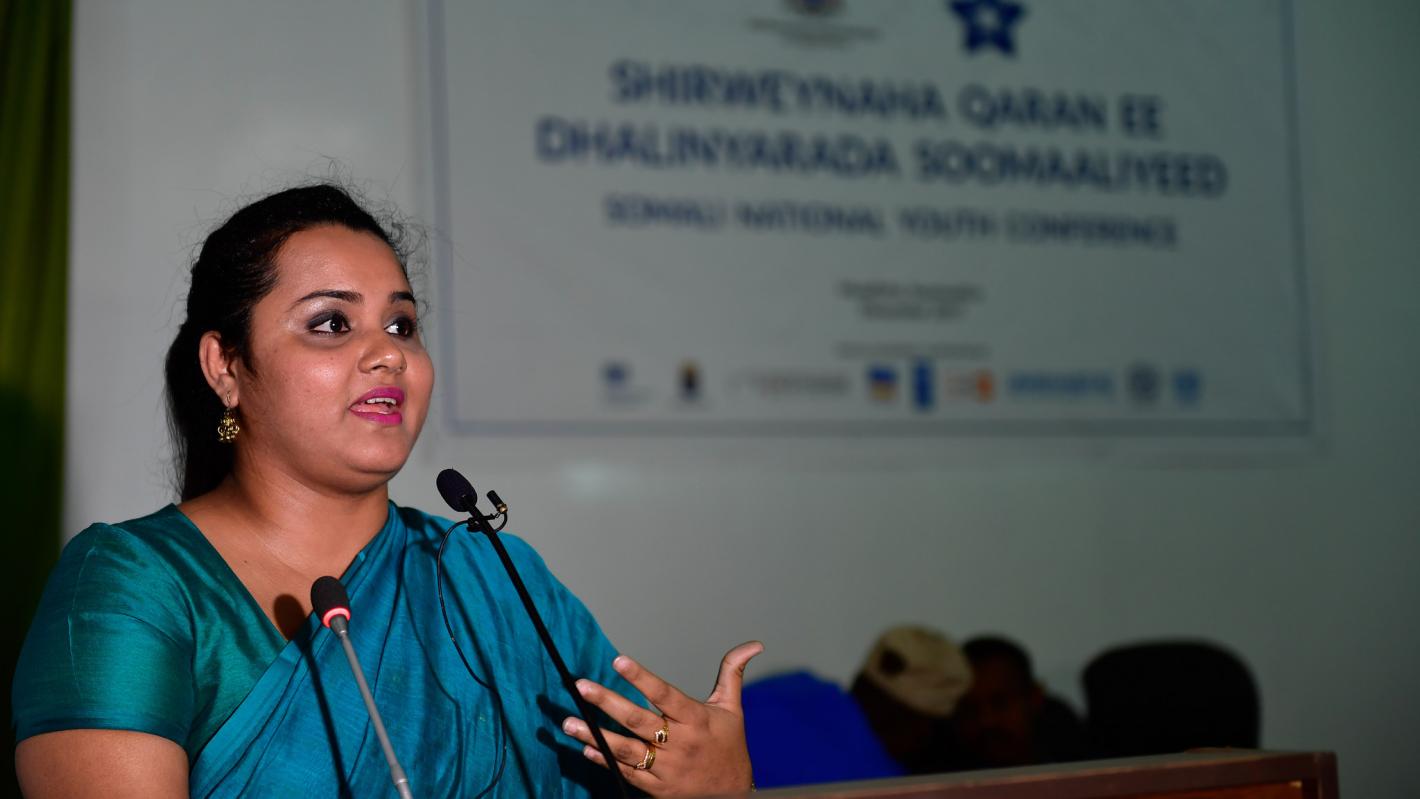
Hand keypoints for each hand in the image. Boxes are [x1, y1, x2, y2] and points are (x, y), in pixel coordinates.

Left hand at [561, 641, 763, 795]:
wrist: (734, 796)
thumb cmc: (730, 747)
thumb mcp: (732, 709)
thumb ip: (733, 673)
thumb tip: (754, 644)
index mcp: (696, 720)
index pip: (665, 694)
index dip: (642, 677)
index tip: (618, 660)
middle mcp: (680, 744)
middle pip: (638, 720)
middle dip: (607, 702)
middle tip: (580, 686)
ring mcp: (666, 768)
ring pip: (625, 749)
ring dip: (594, 735)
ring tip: (568, 721)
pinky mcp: (657, 788)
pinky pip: (626, 772)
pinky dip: (604, 760)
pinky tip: (586, 747)